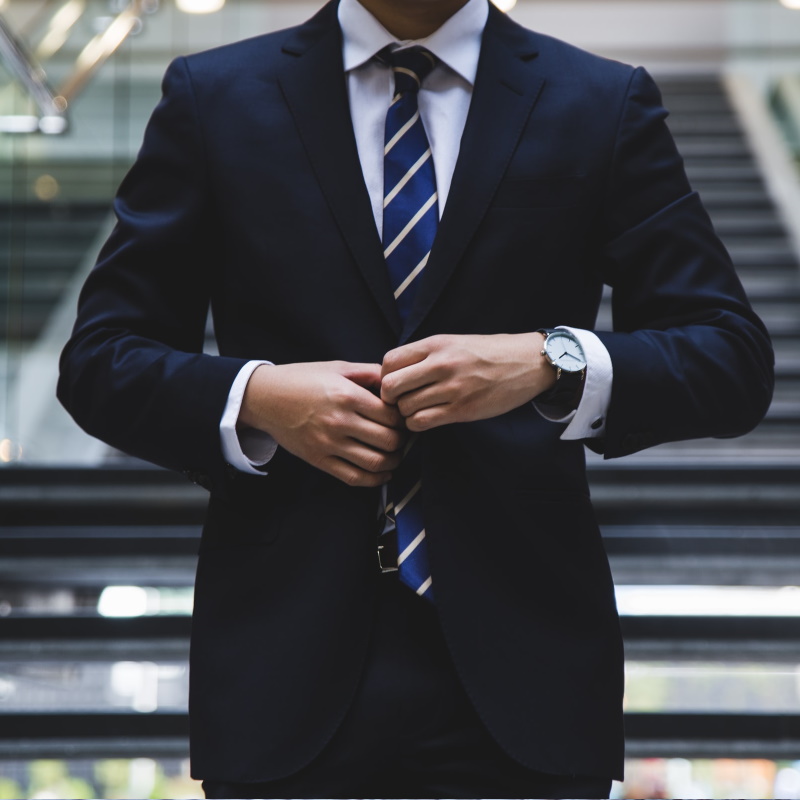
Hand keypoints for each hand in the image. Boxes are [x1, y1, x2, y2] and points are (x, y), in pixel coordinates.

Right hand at [240, 361, 406, 486]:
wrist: (265, 398)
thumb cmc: (303, 379)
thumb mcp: (337, 367)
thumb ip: (370, 372)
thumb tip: (396, 380)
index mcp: (347, 396)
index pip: (391, 415)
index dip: (403, 418)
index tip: (403, 417)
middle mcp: (339, 421)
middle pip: (389, 440)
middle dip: (402, 440)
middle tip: (402, 436)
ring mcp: (328, 444)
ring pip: (375, 462)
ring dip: (393, 462)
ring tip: (395, 454)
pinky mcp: (319, 460)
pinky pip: (354, 477)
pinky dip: (375, 480)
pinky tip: (383, 473)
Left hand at [380, 333, 555, 431]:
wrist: (527, 363)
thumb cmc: (488, 353)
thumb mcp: (454, 342)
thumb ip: (425, 355)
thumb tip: (393, 373)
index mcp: (436, 344)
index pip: (389, 361)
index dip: (385, 376)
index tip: (395, 383)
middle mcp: (441, 364)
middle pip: (390, 387)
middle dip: (390, 398)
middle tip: (400, 401)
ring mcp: (452, 388)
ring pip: (405, 408)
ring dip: (406, 413)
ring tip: (418, 409)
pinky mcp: (462, 410)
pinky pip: (422, 422)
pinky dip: (418, 424)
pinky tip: (427, 418)